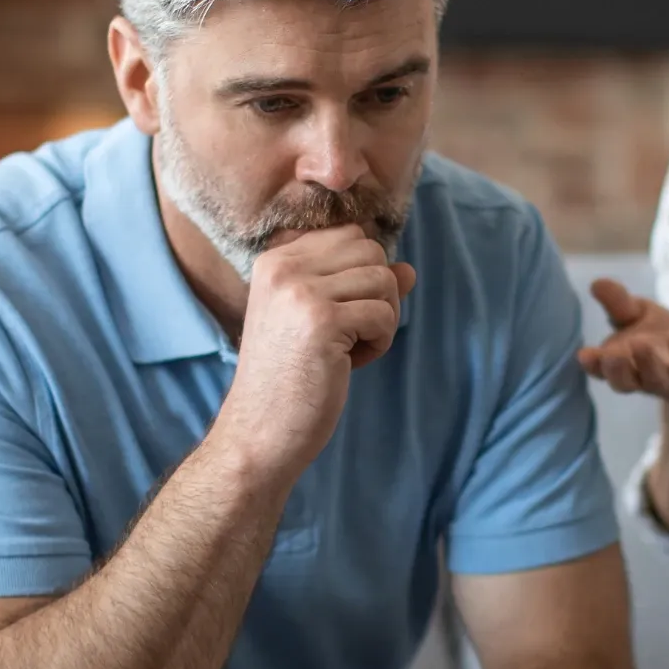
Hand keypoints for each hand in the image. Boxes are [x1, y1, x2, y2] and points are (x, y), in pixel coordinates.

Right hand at [216, 225, 416, 474]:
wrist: (259, 432)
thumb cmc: (290, 379)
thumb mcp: (320, 321)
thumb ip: (359, 287)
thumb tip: (409, 270)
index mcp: (275, 260)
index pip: (350, 235)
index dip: (361, 276)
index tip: (338, 316)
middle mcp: (283, 267)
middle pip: (371, 251)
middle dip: (377, 294)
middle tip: (351, 335)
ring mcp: (301, 292)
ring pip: (384, 279)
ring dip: (382, 320)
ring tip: (350, 350)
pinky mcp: (322, 321)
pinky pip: (384, 314)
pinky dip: (380, 342)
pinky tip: (350, 364)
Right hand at [576, 279, 668, 418]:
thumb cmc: (667, 346)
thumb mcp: (642, 318)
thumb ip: (619, 305)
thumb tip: (596, 282)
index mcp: (626, 365)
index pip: (604, 369)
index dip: (594, 365)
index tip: (584, 355)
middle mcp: (646, 377)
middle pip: (626, 381)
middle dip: (617, 370)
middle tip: (611, 356)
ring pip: (657, 380)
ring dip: (648, 364)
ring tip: (641, 344)